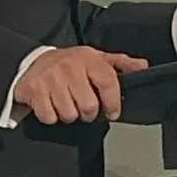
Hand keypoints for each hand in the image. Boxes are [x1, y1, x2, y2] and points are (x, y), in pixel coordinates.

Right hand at [14, 46, 147, 123]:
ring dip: (70, 115)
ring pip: (69, 114)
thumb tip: (143, 67)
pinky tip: (52, 105)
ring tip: (68, 104)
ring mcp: (50, 78)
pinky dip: (52, 116)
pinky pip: (49, 117)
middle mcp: (70, 67)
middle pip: (89, 105)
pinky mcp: (34, 90)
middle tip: (85, 107)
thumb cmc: (70, 63)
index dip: (113, 101)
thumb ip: (122, 64)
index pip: (108, 82)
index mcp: (89, 58)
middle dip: (89, 113)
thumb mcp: (97, 58)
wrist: (33, 61)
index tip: (113, 112)